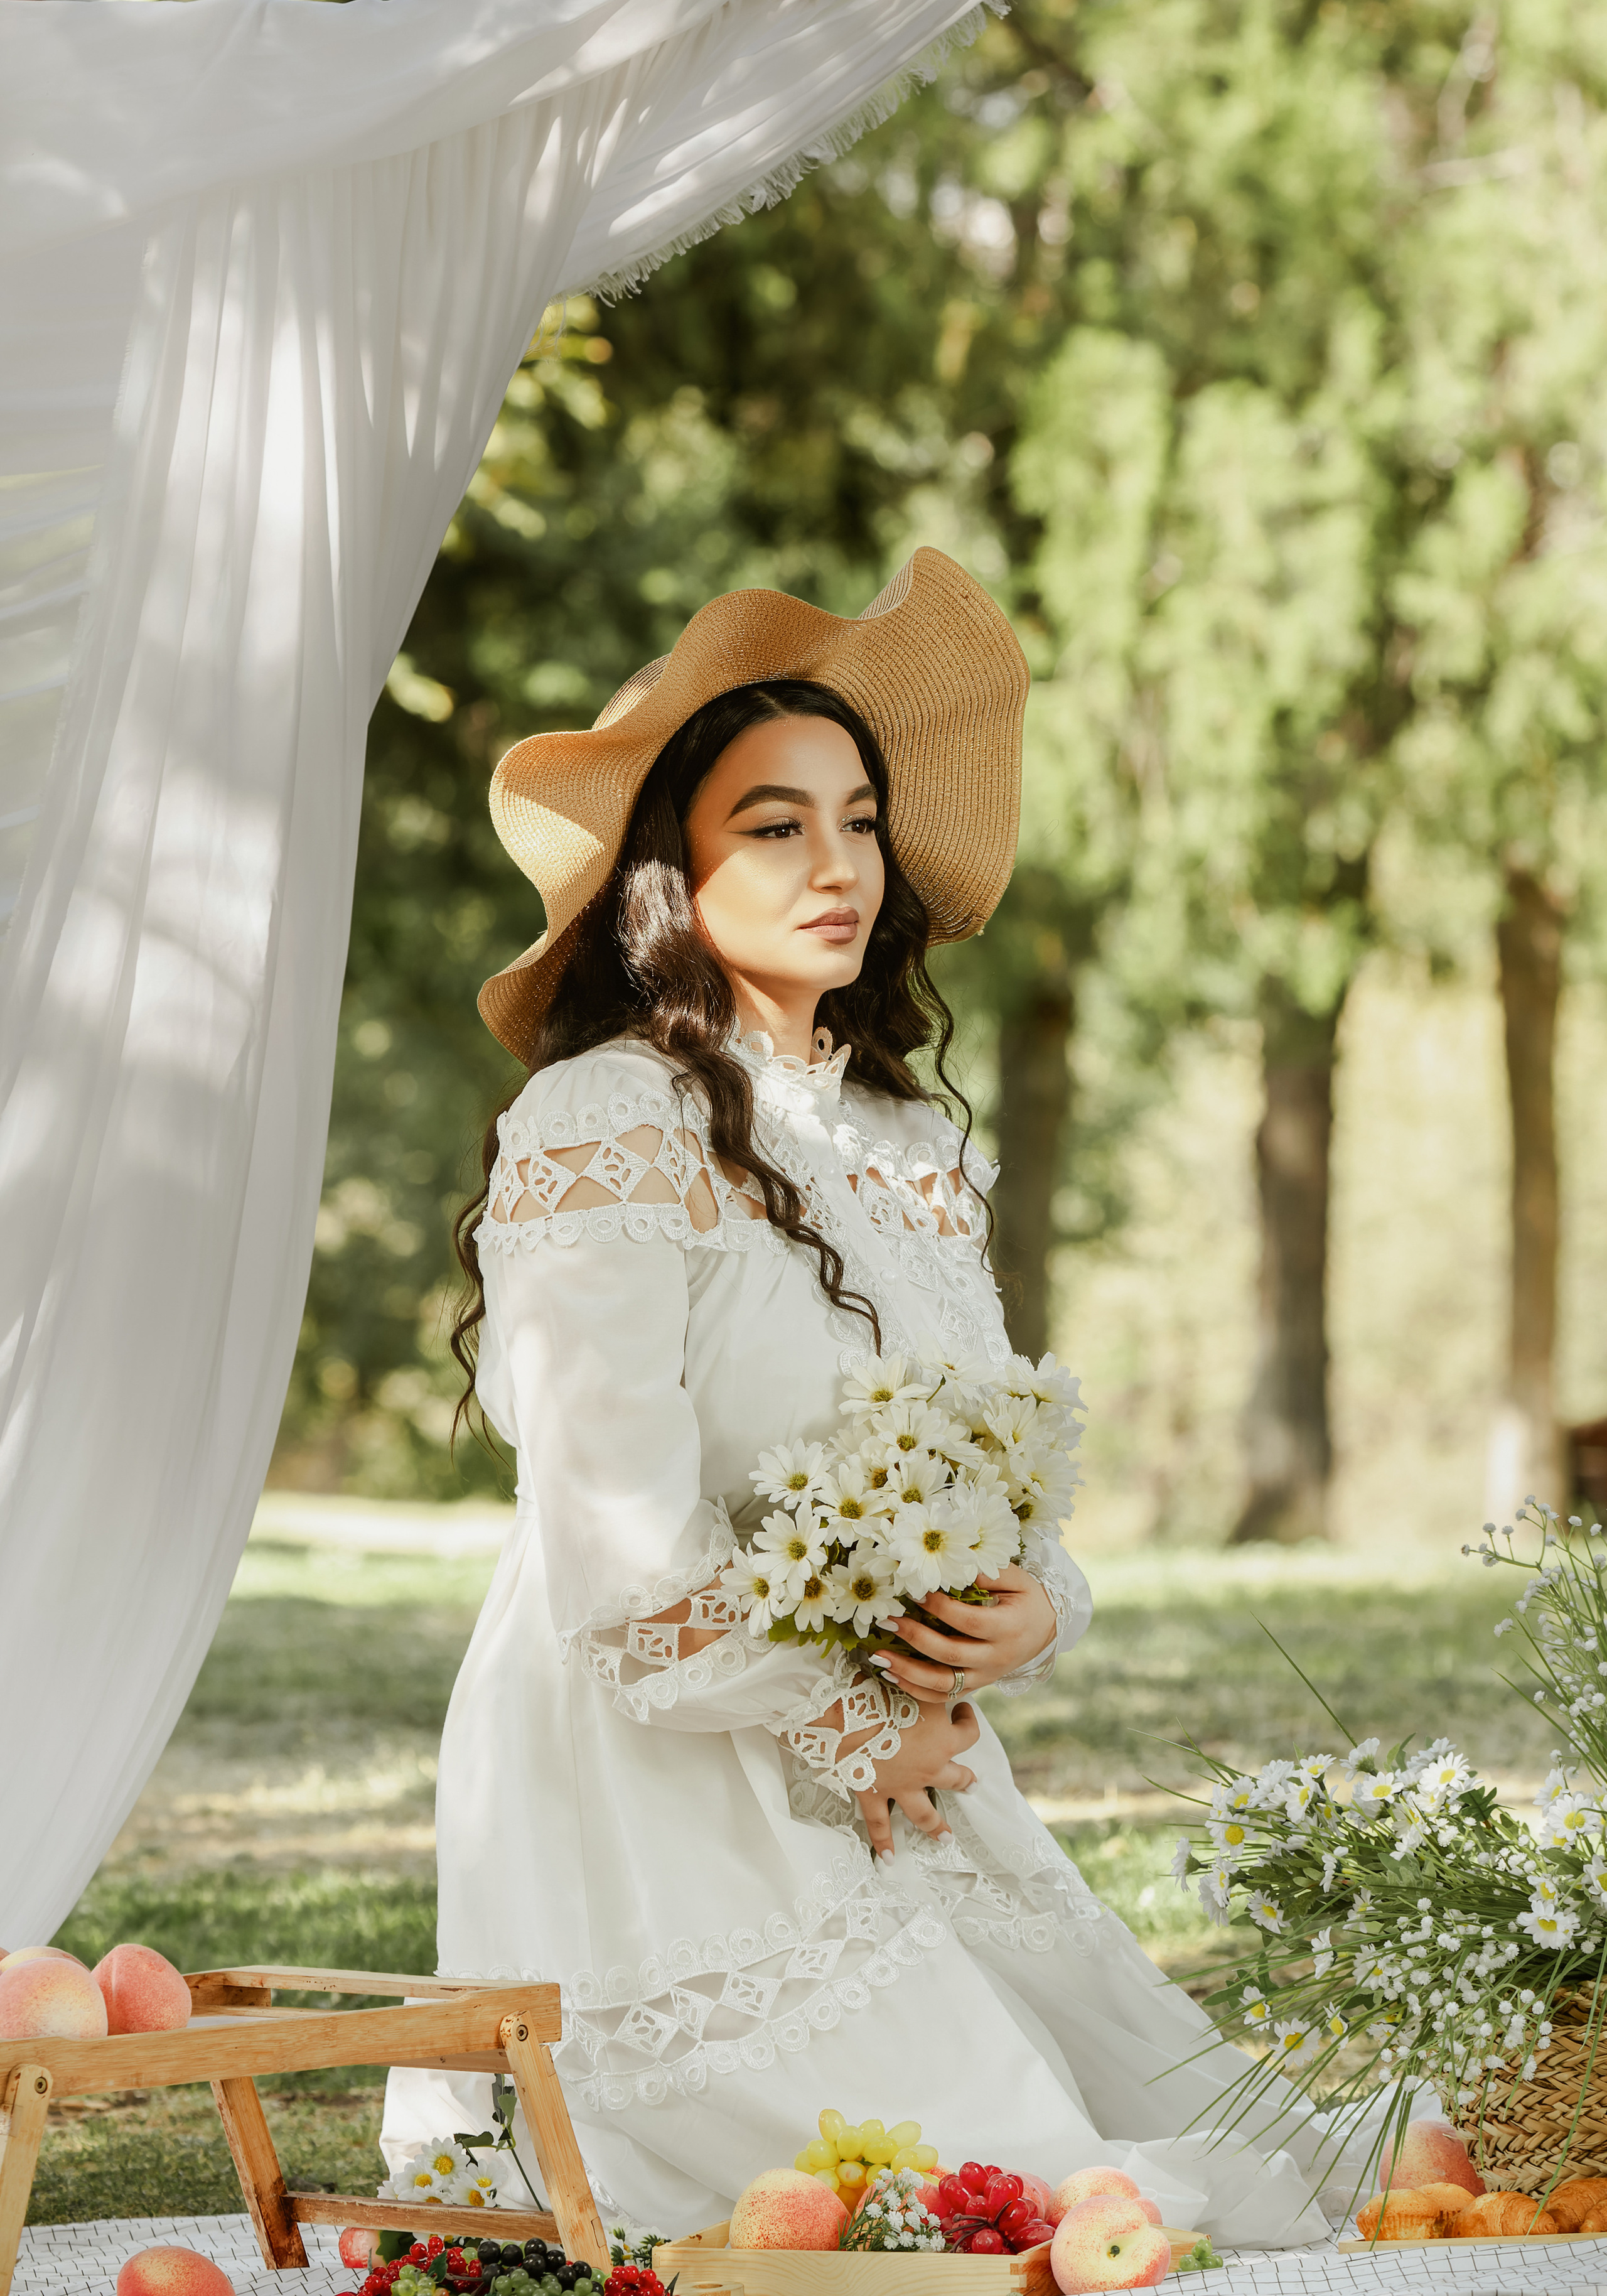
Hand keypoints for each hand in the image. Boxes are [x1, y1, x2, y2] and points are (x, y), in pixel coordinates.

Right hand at [853, 1697, 978, 1859]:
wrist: (848, 1715)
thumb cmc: (882, 1692)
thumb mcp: (915, 1684)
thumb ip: (928, 1687)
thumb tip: (934, 1678)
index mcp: (943, 1739)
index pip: (969, 1732)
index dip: (968, 1719)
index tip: (964, 1710)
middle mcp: (929, 1767)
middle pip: (955, 1777)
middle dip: (964, 1780)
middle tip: (972, 1784)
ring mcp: (902, 1786)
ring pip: (925, 1812)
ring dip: (936, 1826)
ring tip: (946, 1838)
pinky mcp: (875, 1794)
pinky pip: (879, 1824)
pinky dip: (883, 1843)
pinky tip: (888, 1859)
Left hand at [874, 1565, 1055, 1704]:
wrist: (1045, 1629)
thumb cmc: (1026, 1598)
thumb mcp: (1016, 1579)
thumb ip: (986, 1573)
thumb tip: (949, 1568)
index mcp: (1007, 1628)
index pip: (969, 1621)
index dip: (940, 1609)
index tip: (915, 1593)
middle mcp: (996, 1658)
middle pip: (951, 1655)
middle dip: (915, 1639)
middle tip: (888, 1621)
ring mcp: (985, 1676)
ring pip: (944, 1684)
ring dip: (908, 1672)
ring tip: (879, 1656)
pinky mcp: (976, 1686)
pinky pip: (943, 1696)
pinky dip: (915, 1690)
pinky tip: (892, 1675)